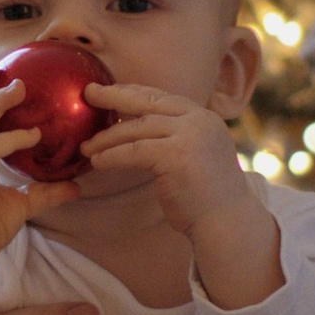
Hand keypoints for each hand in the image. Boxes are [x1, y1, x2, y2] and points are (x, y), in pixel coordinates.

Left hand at [85, 84, 282, 304]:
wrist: (226, 223)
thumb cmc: (205, 198)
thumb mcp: (194, 156)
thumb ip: (175, 139)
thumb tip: (137, 130)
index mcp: (205, 118)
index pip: (163, 98)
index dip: (133, 93)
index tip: (110, 91)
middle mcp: (200, 121)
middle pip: (149, 102)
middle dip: (116, 96)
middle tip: (89, 93)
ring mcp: (190, 136)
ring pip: (137, 128)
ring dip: (107, 137)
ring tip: (87, 147)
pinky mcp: (176, 156)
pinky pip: (134, 151)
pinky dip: (111, 156)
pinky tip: (97, 162)